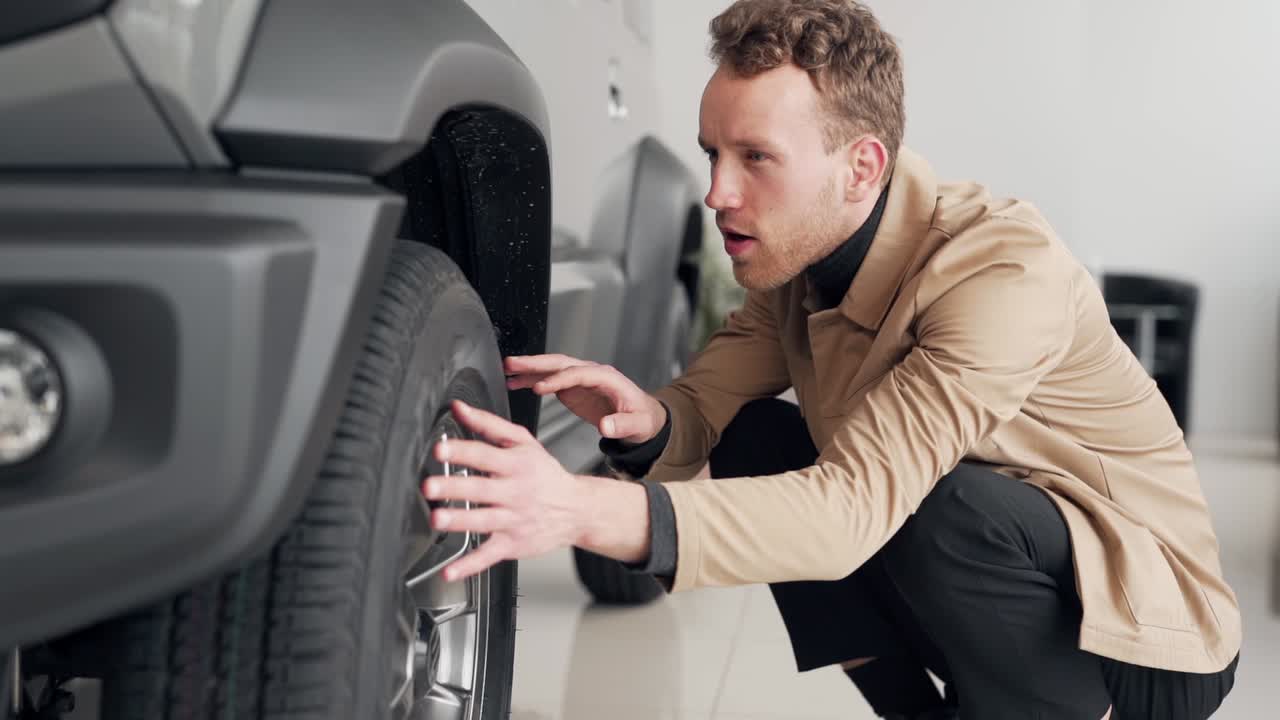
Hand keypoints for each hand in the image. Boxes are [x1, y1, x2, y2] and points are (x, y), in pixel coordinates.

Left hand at [421, 399, 589, 580]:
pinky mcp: (513, 544)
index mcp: (516, 464)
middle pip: (481, 488)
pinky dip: (470, 566)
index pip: (485, 455)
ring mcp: (514, 520)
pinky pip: (489, 556)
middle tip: (430, 486)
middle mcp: (515, 492)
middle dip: (455, 487)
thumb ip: (488, 424)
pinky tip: (451, 571)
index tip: (440, 450)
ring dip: (459, 521)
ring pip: (484, 521)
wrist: (577, 510)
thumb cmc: (545, 474)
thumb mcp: (523, 442)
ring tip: (437, 519)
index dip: (462, 451)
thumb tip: (458, 408)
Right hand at [504, 354, 666, 443]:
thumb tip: (607, 426)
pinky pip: (549, 380)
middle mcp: (592, 374)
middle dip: (536, 363)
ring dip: (529, 368)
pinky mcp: (573, 389)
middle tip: (512, 364)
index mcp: (607, 378)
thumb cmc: (642, 419)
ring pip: (552, 368)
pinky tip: (515, 382)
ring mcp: (581, 379)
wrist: (643, 419)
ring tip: (506, 370)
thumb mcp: (638, 424)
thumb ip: (622, 425)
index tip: (540, 388)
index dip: (559, 380)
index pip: (579, 373)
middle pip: (560, 363)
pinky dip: (531, 380)